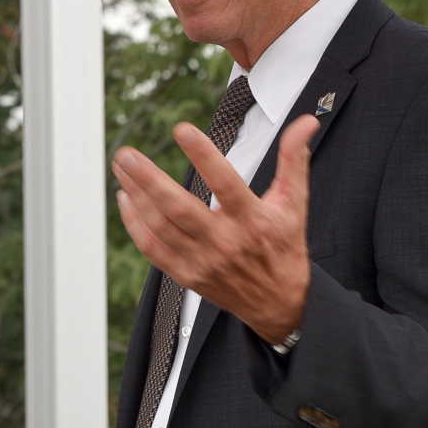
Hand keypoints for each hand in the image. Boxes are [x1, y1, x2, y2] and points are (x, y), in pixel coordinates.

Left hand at [113, 112, 319, 343]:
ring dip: (137, 195)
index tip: (182, 130)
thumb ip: (294, 160)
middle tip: (127, 155)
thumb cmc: (285, 247)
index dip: (203, 155)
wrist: (279, 303)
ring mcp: (203, 260)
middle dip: (149, 179)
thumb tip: (305, 124)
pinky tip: (126, 200)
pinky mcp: (187, 275)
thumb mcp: (295, 203)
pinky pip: (153, 249)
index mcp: (252, 220)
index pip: (225, 183)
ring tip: (123, 167)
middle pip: (180, 208)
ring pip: (161, 226)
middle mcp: (225, 241)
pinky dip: (135, 225)